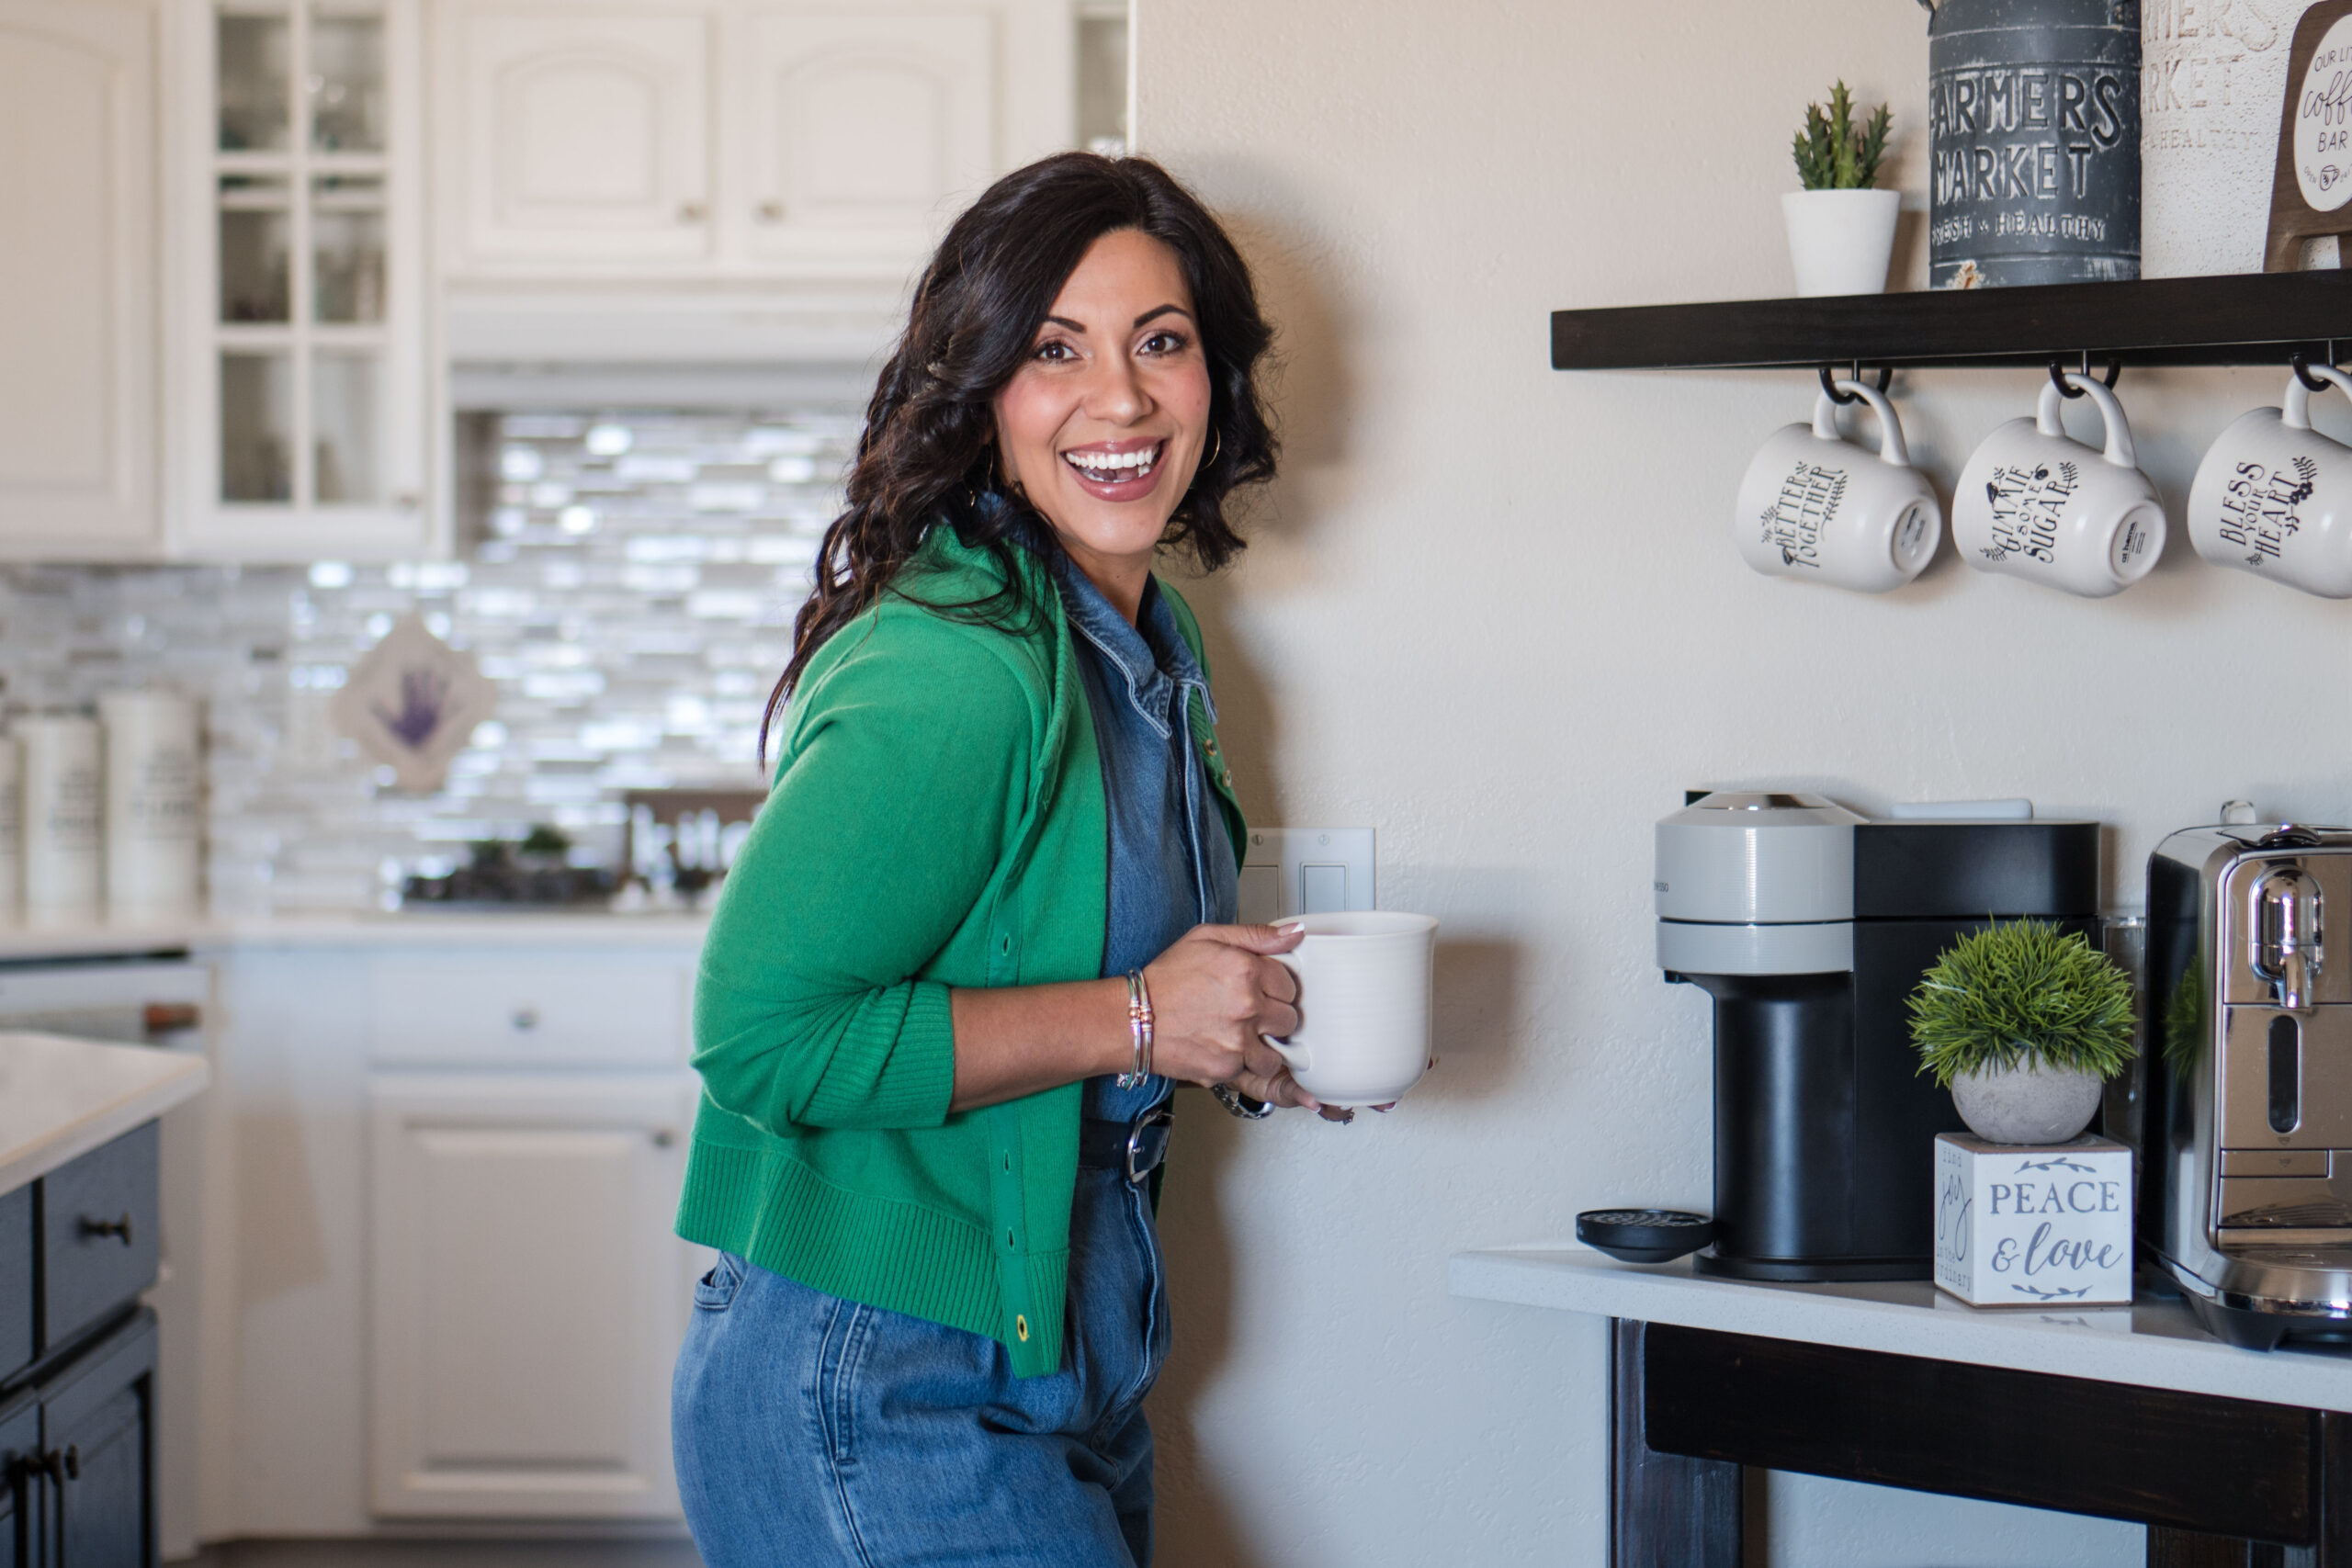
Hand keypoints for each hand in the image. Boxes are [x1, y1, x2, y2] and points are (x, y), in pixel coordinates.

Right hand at [1143, 924, 1319, 1110]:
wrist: (1131, 1018)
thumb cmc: (1165, 979)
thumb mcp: (1207, 938)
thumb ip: (1256, 935)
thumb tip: (1294, 934)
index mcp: (1246, 970)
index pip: (1290, 986)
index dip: (1276, 989)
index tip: (1261, 992)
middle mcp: (1246, 1006)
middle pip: (1289, 1020)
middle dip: (1274, 1018)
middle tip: (1251, 1015)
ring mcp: (1238, 1041)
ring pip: (1277, 1053)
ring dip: (1264, 1047)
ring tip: (1241, 1037)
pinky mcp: (1226, 1068)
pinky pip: (1252, 1071)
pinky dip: (1243, 1064)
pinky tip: (1224, 1049)